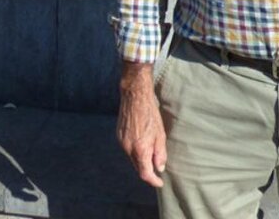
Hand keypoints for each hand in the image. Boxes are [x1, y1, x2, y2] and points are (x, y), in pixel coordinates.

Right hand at [116, 61, 166, 187]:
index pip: (145, 173)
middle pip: (138, 167)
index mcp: (140, 149)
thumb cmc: (150, 114)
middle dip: (147, 170)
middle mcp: (128, 148)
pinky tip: (142, 143)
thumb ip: (160, 154)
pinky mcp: (118, 136)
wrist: (134, 97)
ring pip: (132, 159)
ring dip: (141, 160)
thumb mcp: (160, 134)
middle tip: (157, 169)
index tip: (160, 182)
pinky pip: (127, 150)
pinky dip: (135, 151)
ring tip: (150, 153)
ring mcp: (121, 142)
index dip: (153, 181)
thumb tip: (159, 168)